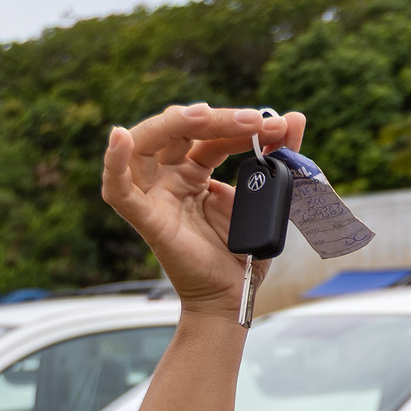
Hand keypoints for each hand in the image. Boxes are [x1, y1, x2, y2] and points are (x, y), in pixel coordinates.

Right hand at [101, 103, 306, 315]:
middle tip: (255, 119)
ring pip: (144, 144)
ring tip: (203, 113)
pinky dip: (113, 163)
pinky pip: (119, 191)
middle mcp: (169, 179)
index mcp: (194, 173)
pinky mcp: (146, 221)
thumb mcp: (268, 199)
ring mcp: (155, 197)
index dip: (241, 126)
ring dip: (171, 123)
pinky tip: (119, 137)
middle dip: (217, 119)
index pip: (210, 135)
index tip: (278, 127)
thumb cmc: (243, 254)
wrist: (235, 297)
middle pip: (178, 130)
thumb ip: (280, 159)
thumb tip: (297, 117)